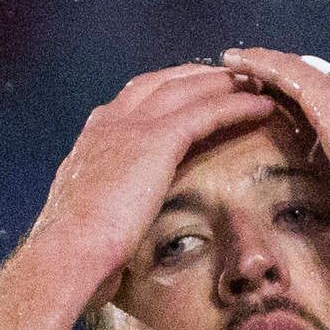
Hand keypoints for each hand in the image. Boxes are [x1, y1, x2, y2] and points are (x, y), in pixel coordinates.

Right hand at [26, 63, 285, 310]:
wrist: (67, 251)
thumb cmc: (75, 253)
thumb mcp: (88, 221)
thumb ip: (104, 210)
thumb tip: (113, 232)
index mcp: (94, 140)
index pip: (135, 100)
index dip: (167, 92)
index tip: (192, 93)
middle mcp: (110, 122)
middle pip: (162, 82)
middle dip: (198, 76)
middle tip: (232, 77)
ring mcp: (132, 126)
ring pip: (187, 88)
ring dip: (223, 82)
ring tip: (255, 82)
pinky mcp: (156, 140)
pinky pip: (206, 112)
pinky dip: (236, 104)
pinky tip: (262, 104)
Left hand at [215, 48, 329, 265]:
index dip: (326, 108)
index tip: (303, 116)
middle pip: (326, 83)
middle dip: (296, 81)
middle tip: (261, 83)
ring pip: (302, 70)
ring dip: (269, 67)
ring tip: (238, 66)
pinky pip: (285, 70)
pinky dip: (258, 63)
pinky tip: (232, 60)